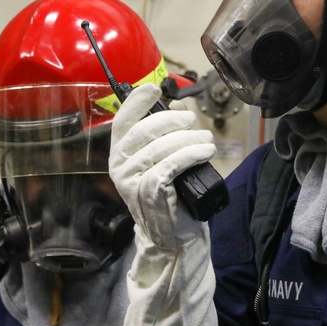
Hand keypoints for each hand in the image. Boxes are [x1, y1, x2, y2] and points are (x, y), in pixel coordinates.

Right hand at [109, 82, 216, 249]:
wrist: (172, 236)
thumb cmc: (170, 197)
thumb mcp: (163, 161)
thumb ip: (164, 136)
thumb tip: (178, 107)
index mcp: (119, 155)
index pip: (122, 121)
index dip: (136, 102)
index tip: (154, 88)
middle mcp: (119, 167)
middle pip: (144, 130)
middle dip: (173, 121)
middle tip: (193, 122)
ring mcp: (131, 181)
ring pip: (161, 147)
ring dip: (189, 139)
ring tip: (207, 141)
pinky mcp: (148, 192)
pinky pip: (170, 165)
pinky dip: (191, 154)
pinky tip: (205, 152)